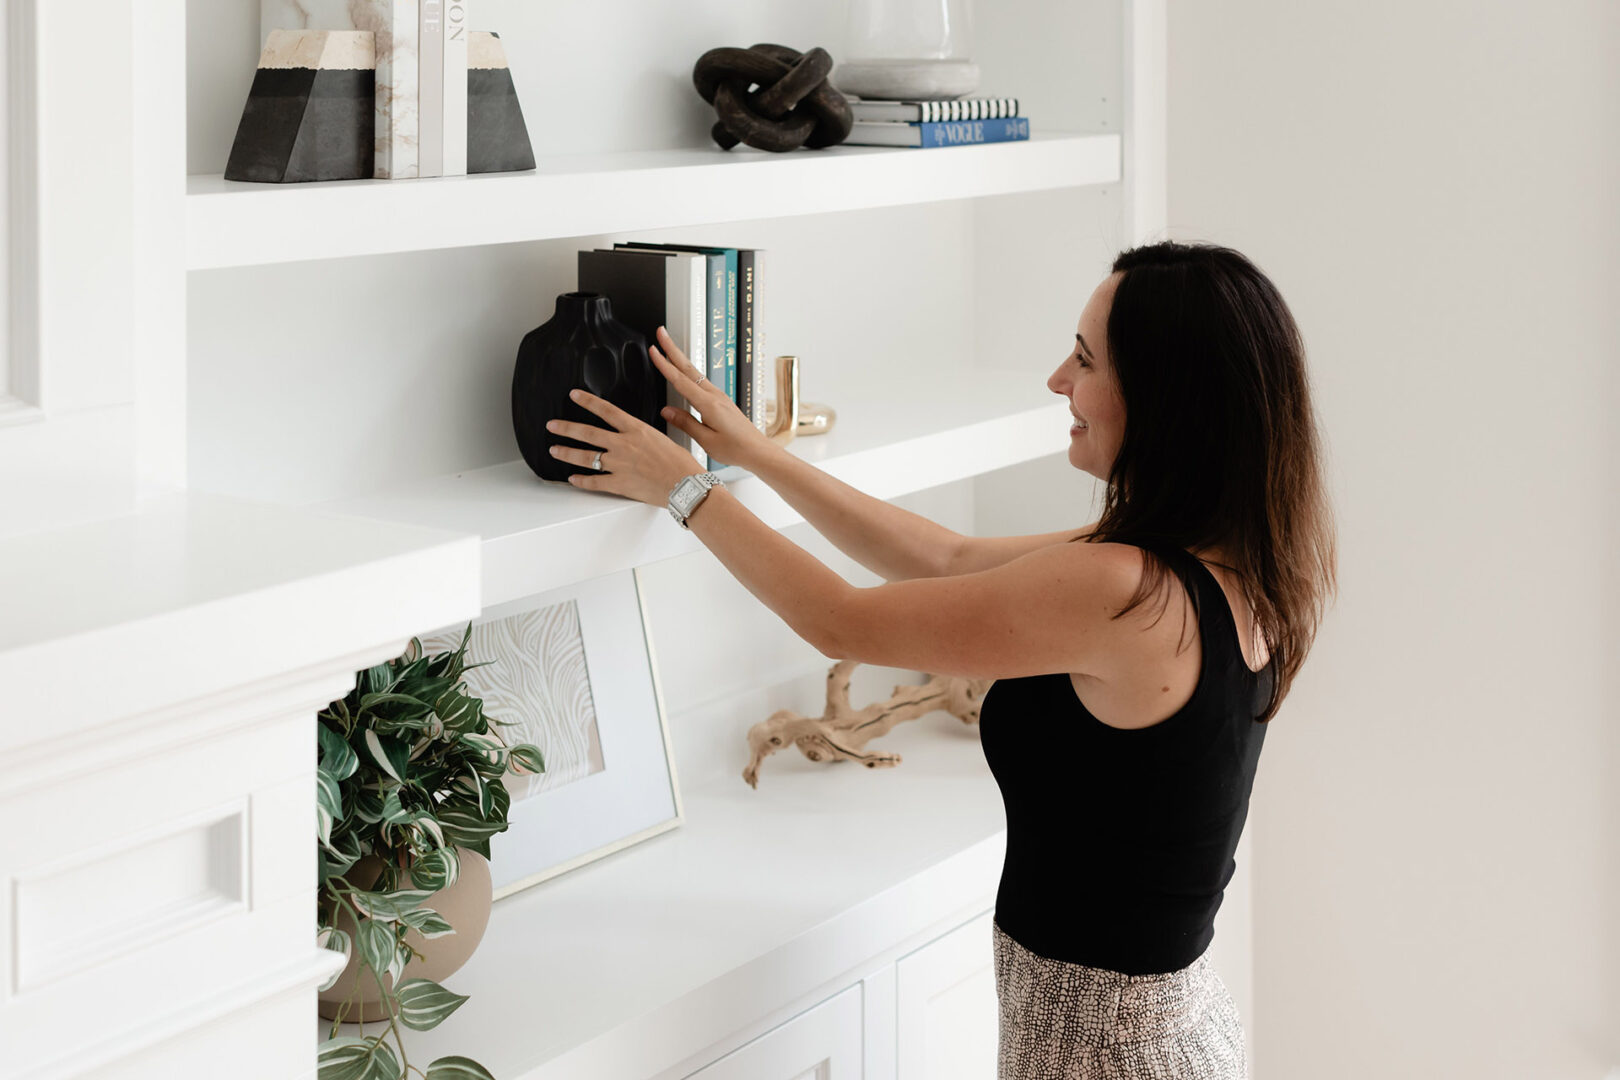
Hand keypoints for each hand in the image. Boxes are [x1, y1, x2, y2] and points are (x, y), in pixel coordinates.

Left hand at [545, 388, 703, 507]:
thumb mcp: (663, 438)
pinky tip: (573, 479)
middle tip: (552, 425)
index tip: (574, 395)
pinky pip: (595, 482)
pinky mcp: (619, 484)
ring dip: (567, 453)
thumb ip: (645, 436)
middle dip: (566, 428)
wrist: (685, 485)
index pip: (606, 410)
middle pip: (588, 433)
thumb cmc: (681, 464)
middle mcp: (624, 445)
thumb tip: (639, 435)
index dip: (587, 401)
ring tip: (555, 450)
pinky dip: (581, 481)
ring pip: (586, 457)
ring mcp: (619, 465)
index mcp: (636, 430)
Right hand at [647, 326, 774, 469]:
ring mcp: (719, 396)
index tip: (654, 350)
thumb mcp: (706, 440)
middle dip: (673, 348)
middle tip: (661, 332)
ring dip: (680, 358)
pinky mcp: (721, 401)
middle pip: (688, 367)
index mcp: (708, 404)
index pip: (680, 380)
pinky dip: (688, 372)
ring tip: (668, 348)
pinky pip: (701, 381)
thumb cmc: (736, 449)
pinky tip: (685, 372)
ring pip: (694, 372)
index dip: (665, 364)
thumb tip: (666, 411)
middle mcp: (715, 396)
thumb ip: (685, 423)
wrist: (758, 451)